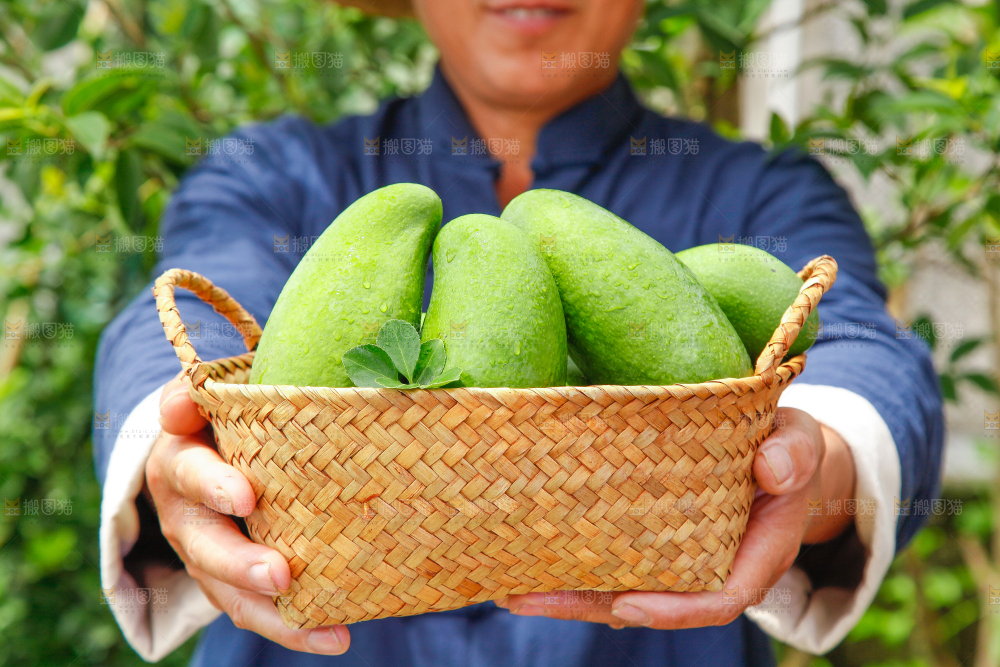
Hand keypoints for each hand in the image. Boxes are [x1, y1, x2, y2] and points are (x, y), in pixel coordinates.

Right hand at [144, 373, 350, 654]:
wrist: (205, 455)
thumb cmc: (223, 418)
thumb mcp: (208, 397)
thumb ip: (197, 393)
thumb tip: (181, 403)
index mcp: (180, 462)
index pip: (191, 473)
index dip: (215, 486)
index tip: (246, 496)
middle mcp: (187, 517)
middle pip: (207, 547)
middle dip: (242, 564)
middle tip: (279, 574)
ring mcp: (209, 557)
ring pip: (232, 595)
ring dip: (276, 615)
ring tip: (325, 629)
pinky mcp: (233, 584)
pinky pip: (259, 612)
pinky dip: (296, 629)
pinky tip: (336, 636)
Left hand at [498, 407, 855, 628]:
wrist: (775, 453)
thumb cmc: (786, 447)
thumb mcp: (799, 441)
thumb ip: (793, 454)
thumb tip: (771, 467)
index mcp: (752, 555)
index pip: (716, 599)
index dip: (672, 609)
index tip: (627, 606)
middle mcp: (708, 567)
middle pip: (647, 602)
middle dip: (587, 605)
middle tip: (525, 597)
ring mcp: (676, 559)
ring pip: (619, 588)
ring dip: (564, 592)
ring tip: (507, 587)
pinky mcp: (651, 541)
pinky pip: (611, 561)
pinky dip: (569, 565)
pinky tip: (522, 557)